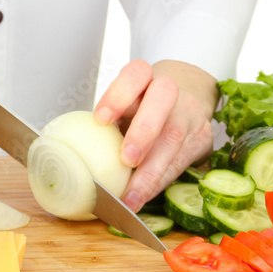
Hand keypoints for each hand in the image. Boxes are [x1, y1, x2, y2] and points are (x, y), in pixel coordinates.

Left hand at [93, 59, 218, 210]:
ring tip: (131, 197)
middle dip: (143, 130)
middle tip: (126, 159)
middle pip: (163, 97)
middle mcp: (170, 92)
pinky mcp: (201, 138)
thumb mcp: (125, 108)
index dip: (118, 94)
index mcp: (145, 79)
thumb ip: (107, 123)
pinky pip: (181, 162)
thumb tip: (71, 157)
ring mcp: (189, 113)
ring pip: (174, 138)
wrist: (184, 107)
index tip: (101, 119)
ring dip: (150, 173)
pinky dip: (159, 183)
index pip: (136, 73)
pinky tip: (143, 198)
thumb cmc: (141, 110)